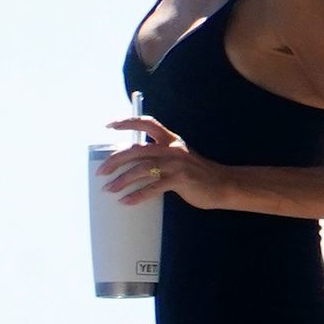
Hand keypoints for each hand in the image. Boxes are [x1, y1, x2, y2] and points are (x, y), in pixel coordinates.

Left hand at [99, 116, 232, 208]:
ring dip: (122, 180)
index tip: (109, 125)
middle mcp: (171, 148)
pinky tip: (126, 201)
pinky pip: (152, 187)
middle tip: (101, 172)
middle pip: (136, 149)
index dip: (127, 122)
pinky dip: (136, 195)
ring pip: (141, 169)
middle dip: (115, 160)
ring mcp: (176, 163)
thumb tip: (132, 164)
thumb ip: (160, 156)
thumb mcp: (179, 157)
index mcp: (171, 139)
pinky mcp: (179, 180)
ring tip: (109, 189)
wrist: (222, 184)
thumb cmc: (197, 174)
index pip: (146, 123)